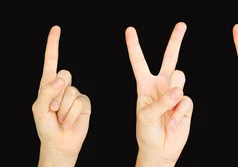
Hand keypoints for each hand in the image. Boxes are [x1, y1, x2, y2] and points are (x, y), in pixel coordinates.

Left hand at [32, 26, 91, 166]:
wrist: (60, 142)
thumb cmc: (46, 126)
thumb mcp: (39, 108)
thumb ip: (47, 91)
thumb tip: (61, 79)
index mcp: (48, 84)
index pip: (51, 61)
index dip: (53, 45)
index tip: (56, 29)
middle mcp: (63, 86)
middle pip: (65, 75)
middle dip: (57, 93)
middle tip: (53, 109)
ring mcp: (75, 94)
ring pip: (72, 92)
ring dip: (64, 109)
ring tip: (60, 118)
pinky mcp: (85, 104)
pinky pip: (81, 102)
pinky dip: (73, 114)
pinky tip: (69, 121)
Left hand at [125, 23, 193, 166]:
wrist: (160, 149)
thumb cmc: (146, 132)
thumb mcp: (145, 116)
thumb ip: (160, 102)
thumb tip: (178, 91)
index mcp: (145, 85)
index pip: (139, 62)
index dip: (134, 46)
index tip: (130, 30)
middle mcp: (161, 86)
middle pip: (170, 58)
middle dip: (176, 40)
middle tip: (182, 25)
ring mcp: (175, 94)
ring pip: (180, 78)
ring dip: (174, 92)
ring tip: (168, 109)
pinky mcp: (186, 104)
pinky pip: (186, 100)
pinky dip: (179, 112)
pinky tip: (174, 122)